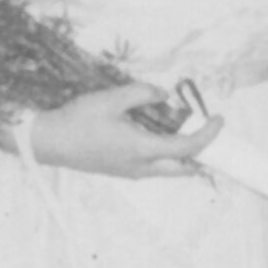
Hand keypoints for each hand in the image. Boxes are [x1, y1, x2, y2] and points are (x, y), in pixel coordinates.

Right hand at [28, 82, 221, 179]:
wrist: (49, 142)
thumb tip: (164, 95)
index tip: (219, 119)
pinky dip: (164, 153)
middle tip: (205, 130)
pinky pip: (153, 167)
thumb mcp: (112, 98)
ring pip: (168, 170)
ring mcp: (131, 173)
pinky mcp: (121, 171)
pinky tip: (157, 132)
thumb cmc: (78, 120)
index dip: (208, 134)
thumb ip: (142, 93)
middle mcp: (141, 167)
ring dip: (181, 154)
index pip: (187, 147)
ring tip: (181, 127)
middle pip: (183, 169)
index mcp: (142, 150)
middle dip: (201, 153)